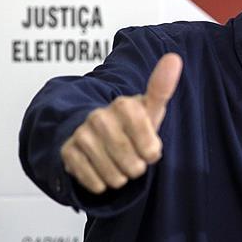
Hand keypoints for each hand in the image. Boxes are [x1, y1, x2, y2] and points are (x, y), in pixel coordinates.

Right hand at [60, 53, 182, 193]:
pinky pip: (94, 182)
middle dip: (137, 167)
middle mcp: (99, 117)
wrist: (97, 134)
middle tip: (135, 159)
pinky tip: (102, 171)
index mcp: (124, 105)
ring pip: (113, 175)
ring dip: (121, 177)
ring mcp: (81, 134)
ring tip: (119, 164)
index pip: (148, 142)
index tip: (151, 151)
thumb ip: (162, 88)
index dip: (151, 152)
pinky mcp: (67, 152)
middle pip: (131, 162)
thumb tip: (174, 58)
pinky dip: (102, 183)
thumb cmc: (133, 124)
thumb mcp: (151, 109)